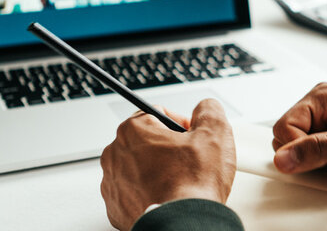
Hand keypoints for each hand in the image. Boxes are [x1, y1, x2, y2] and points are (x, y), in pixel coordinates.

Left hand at [100, 99, 235, 229]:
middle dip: (168, 148)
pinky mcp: (115, 207)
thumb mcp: (214, 132)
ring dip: (157, 171)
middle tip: (190, 162)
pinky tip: (168, 197)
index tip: (192, 137)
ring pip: (139, 167)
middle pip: (147, 141)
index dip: (181, 124)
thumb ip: (208, 110)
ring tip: (180, 182)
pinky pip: (133, 192)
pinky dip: (148, 193)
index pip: (158, 114)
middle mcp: (115, 154)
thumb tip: (205, 108)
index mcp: (133, 130)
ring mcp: (112, 183)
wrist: (184, 224)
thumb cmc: (194, 183)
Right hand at [272, 83, 326, 178]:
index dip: (297, 149)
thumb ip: (321, 149)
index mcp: (324, 96)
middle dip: (306, 156)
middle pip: (286, 139)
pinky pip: (313, 159)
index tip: (320, 160)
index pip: (283, 126)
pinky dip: (324, 169)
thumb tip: (285, 157)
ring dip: (316, 164)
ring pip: (298, 152)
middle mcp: (322, 108)